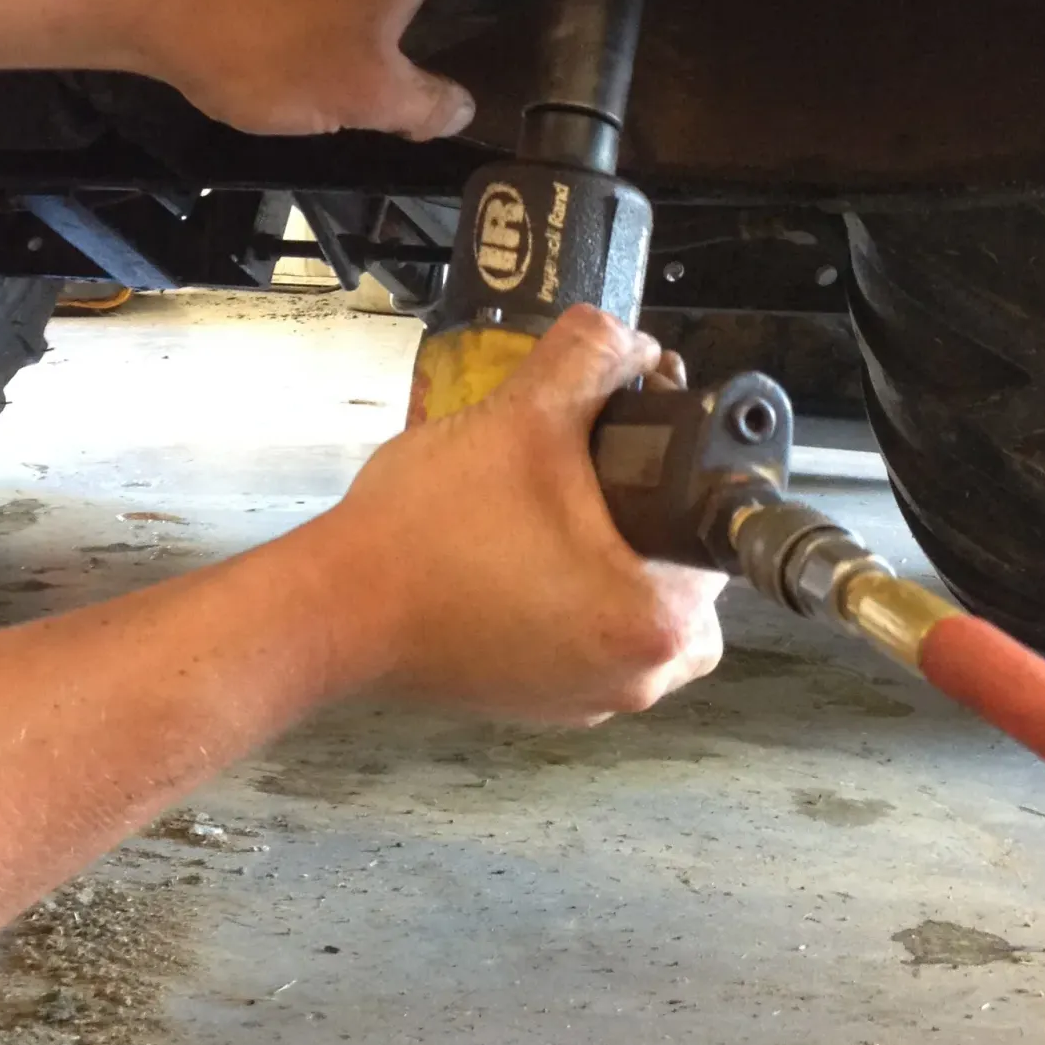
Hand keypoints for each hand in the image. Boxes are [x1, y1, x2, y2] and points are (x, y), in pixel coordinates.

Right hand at [327, 308, 724, 724]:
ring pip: (629, 607)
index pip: (708, 529)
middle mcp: (637, 677)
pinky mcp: (542, 704)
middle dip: (636, 515)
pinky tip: (514, 554)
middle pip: (676, 573)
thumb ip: (590, 358)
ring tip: (541, 509)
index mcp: (656, 621)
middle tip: (580, 474)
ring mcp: (588, 701)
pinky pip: (581, 638)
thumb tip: (626, 341)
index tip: (627, 443)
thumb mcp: (520, 417)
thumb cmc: (425, 534)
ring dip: (600, 557)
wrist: (336, 608)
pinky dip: (562, 597)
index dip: (674, 470)